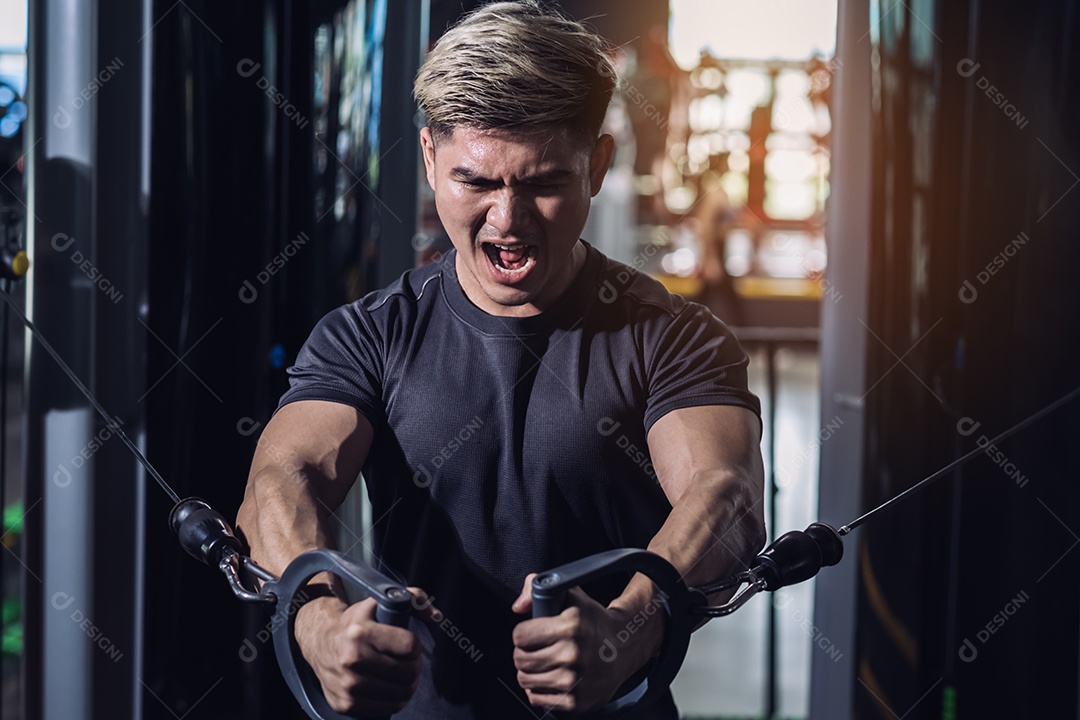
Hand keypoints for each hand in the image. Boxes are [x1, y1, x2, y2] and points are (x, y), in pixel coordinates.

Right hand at [293, 587, 438, 716]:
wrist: (320, 642)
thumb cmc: (356, 623)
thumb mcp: (379, 601)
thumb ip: (412, 598)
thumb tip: (435, 615)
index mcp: (360, 633)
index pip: (409, 646)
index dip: (415, 645)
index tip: (408, 644)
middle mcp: (351, 660)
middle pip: (408, 673)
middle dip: (414, 666)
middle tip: (408, 661)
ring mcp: (348, 686)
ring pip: (401, 694)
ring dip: (408, 685)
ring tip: (401, 674)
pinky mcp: (346, 705)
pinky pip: (387, 709)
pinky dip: (394, 700)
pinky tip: (389, 687)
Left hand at [510, 575, 661, 713]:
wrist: (624, 647)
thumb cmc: (593, 622)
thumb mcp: (570, 595)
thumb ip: (536, 588)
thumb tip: (518, 606)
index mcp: (570, 626)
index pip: (520, 636)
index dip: (522, 633)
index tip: (530, 633)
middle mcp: (573, 654)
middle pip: (520, 659)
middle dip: (524, 652)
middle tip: (536, 649)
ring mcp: (574, 680)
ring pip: (525, 680)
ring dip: (530, 672)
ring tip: (544, 663)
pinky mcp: (576, 702)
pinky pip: (537, 698)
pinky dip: (539, 689)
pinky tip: (551, 678)